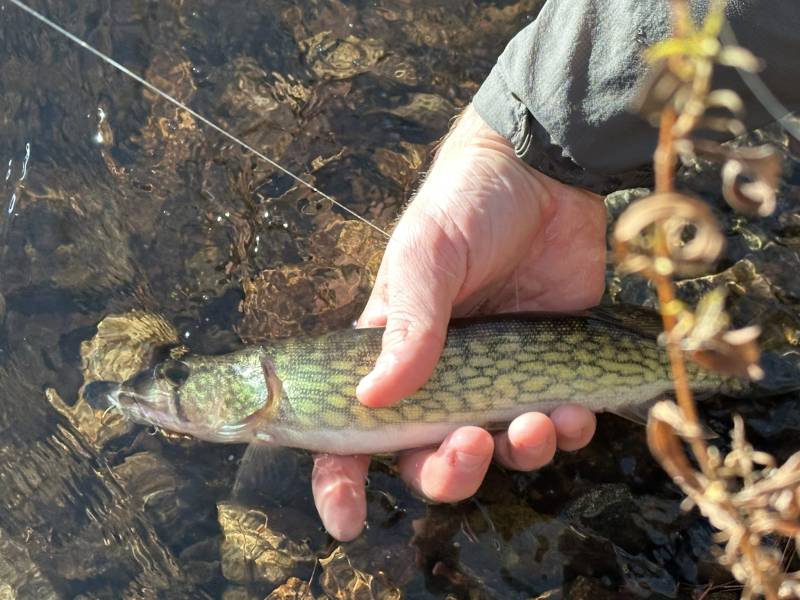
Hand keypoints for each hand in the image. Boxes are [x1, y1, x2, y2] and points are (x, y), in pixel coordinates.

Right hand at [312, 105, 606, 540]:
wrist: (544, 173)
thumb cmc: (466, 206)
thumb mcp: (425, 255)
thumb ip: (408, 326)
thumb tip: (374, 398)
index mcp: (391, 353)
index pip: (351, 430)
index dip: (340, 479)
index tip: (344, 520)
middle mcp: (440, 377)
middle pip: (430, 457)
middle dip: (447, 472)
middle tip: (468, 447)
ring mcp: (497, 377)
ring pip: (497, 453)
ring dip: (514, 454)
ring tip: (535, 422)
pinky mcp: (549, 369)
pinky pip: (553, 427)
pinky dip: (563, 432)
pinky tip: (571, 409)